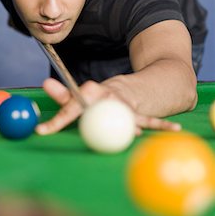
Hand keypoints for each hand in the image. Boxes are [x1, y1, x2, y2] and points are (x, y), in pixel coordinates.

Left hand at [35, 78, 180, 134]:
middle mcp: (106, 96)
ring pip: (121, 114)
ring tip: (130, 132)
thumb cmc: (102, 96)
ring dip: (123, 123)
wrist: (131, 88)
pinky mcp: (139, 113)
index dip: (56, 119)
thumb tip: (44, 83)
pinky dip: (160, 125)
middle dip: (77, 117)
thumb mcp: (82, 95)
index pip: (71, 106)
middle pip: (91, 108)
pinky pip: (149, 120)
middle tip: (60, 131)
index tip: (41, 131)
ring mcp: (124, 105)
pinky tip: (173, 130)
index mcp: (91, 92)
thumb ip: (64, 95)